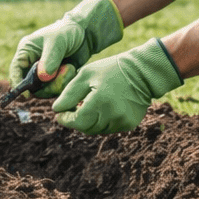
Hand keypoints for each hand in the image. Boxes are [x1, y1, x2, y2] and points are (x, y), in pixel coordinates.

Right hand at [8, 0, 122, 98]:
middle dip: (45, 85)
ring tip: (69, 68)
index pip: (16, 70)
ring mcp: (45, 72)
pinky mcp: (56, 78)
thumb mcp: (57, 42)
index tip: (27, 95)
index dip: (18, 84)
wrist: (85, 34)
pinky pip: (56, 89)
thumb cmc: (66, 32)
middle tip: (58, 77)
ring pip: (44, 89)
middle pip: (30, 85)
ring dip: (58, 83)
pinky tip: (72, 70)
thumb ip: (50, 59)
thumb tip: (42, 77)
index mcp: (26, 52)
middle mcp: (32, 64)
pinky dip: (65, 83)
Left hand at [52, 38, 182, 134]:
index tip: (59, 114)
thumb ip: (69, 93)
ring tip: (88, 105)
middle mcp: (113, 115)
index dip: (65, 120)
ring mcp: (123, 122)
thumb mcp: (87, 75)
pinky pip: (109, 128)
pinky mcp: (129, 124)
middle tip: (71, 110)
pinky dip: (102, 121)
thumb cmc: (111, 69)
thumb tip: (56, 109)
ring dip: (89, 121)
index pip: (77, 121)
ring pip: (97, 130)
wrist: (142, 71)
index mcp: (100, 102)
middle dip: (76, 120)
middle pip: (86, 128)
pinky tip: (103, 107)